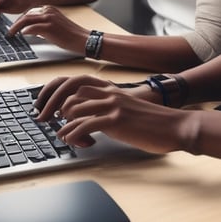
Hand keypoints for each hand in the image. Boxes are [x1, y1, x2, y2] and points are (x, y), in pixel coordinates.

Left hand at [8, 6, 87, 55]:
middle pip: (26, 15)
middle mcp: (49, 11)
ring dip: (16, 27)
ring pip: (26, 20)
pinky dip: (25, 31)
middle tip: (10, 31)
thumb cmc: (71, 35)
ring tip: (11, 34)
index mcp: (50, 9)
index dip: (20, 19)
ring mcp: (49, 18)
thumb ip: (43, 24)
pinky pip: (32, 28)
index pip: (30, 12)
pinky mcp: (50, 27)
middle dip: (15, 23)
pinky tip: (22, 35)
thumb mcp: (56, 25)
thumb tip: (30, 30)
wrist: (83, 39)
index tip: (14, 26)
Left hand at [35, 74, 194, 152]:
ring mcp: (113, 105)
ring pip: (75, 108)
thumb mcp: (125, 111)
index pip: (76, 81)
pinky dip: (72, 133)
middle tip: (46, 120)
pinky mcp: (116, 121)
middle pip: (71, 91)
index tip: (47, 104)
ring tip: (62, 135)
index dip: (58, 90)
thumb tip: (87, 122)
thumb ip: (106, 112)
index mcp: (111, 89)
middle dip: (53, 105)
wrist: (175, 126)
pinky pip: (85, 124)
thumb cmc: (151, 123)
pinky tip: (70, 140)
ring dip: (64, 124)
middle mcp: (109, 93)